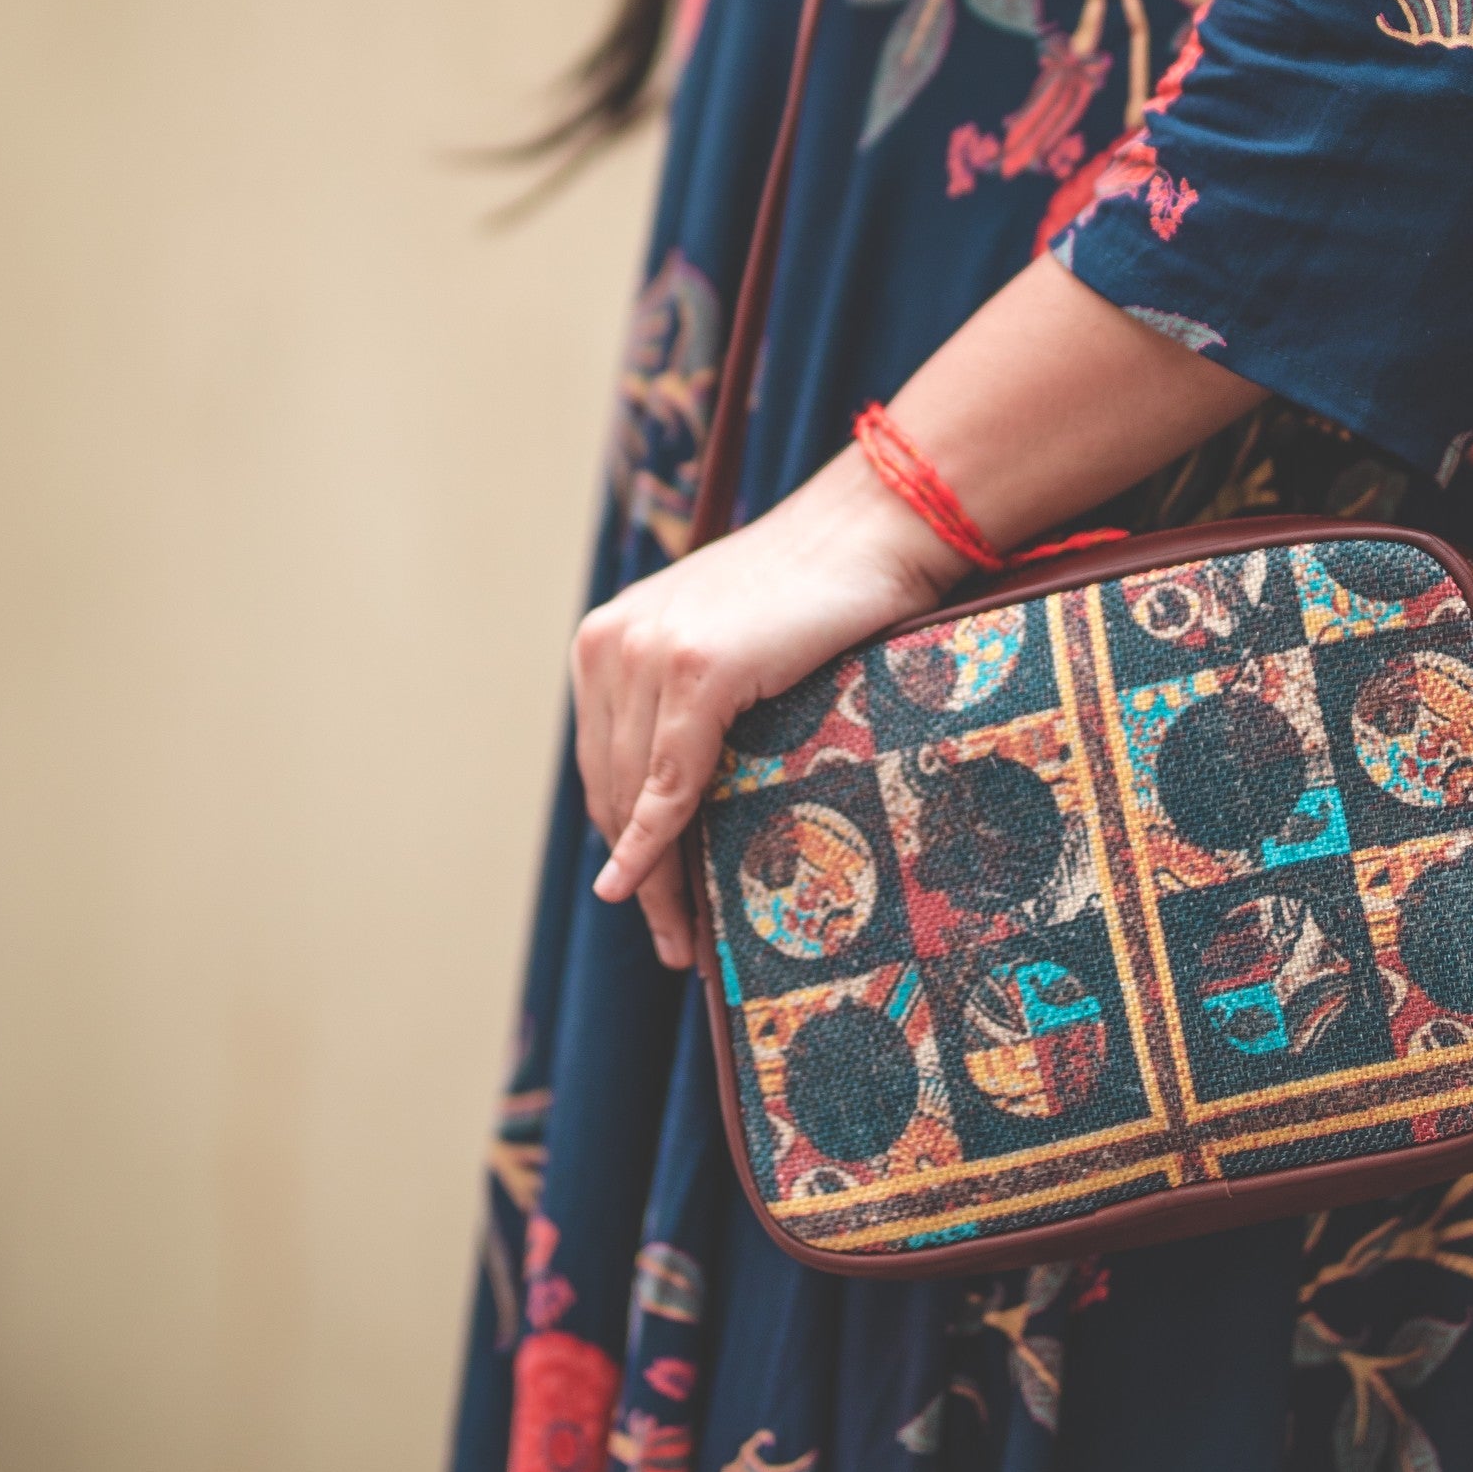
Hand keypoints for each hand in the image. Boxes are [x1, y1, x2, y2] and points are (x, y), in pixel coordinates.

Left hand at [572, 446, 956, 964]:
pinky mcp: (695, 670)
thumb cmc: (816, 590)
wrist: (871, 530)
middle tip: (671, 940)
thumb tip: (673, 800)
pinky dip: (657, 842)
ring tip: (681, 937)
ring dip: (653, 876)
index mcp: (606, 638)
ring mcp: (649, 652)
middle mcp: (611, 643)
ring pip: (634, 795)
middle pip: (607, 788)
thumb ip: (682, 701)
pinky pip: (669, 782)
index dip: (619, 839)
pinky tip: (650, 888)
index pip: (601, 762)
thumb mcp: (725, 645)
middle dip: (636, 873)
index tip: (636, 899)